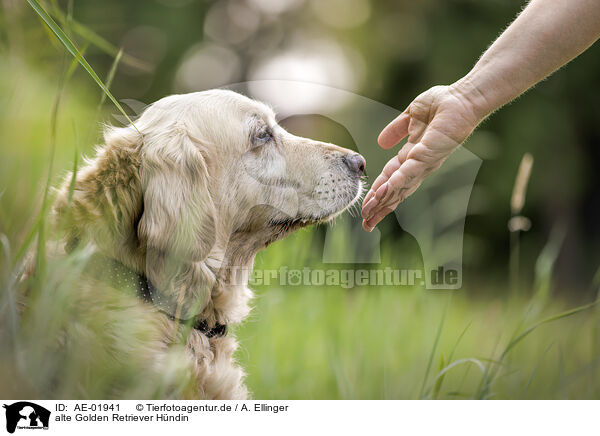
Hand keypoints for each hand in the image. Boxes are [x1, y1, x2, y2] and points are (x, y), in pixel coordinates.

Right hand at [361, 85, 481, 231]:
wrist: (461, 97)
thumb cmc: (442, 104)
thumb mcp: (410, 117)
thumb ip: (396, 130)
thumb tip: (380, 143)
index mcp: (412, 157)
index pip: (391, 179)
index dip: (378, 194)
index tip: (366, 208)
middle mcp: (418, 165)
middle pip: (395, 190)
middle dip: (380, 207)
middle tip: (367, 224)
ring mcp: (424, 162)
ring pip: (400, 185)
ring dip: (385, 199)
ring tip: (370, 212)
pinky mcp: (429, 154)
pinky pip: (411, 170)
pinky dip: (399, 181)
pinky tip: (387, 190)